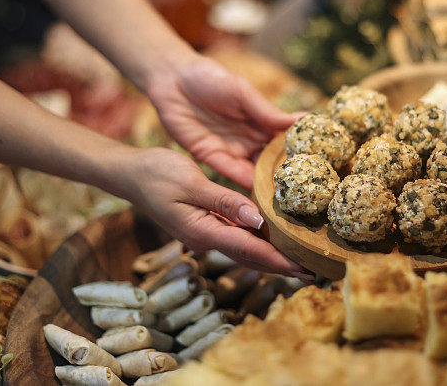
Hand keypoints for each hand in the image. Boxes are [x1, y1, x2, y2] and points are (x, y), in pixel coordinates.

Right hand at [119, 147, 311, 278]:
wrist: (130, 173)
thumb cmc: (156, 174)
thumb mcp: (191, 182)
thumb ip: (224, 201)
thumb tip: (257, 219)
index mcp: (203, 231)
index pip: (249, 251)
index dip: (280, 262)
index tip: (305, 269)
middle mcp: (207, 238)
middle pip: (252, 258)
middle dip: (283, 267)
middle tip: (316, 273)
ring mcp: (206, 233)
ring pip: (247, 250)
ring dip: (274, 257)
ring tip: (304, 259)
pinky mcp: (207, 224)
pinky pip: (239, 238)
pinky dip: (260, 242)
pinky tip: (276, 239)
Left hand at [147, 56, 299, 188]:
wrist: (172, 78)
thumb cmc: (210, 77)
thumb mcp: (242, 92)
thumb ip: (266, 111)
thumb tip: (301, 119)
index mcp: (259, 120)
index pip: (284, 140)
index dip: (299, 151)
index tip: (321, 163)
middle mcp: (248, 138)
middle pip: (271, 160)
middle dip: (286, 174)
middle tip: (305, 190)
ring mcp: (230, 148)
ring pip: (253, 170)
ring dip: (266, 183)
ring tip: (285, 199)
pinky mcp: (210, 156)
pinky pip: (230, 172)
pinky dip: (243, 182)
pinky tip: (257, 192)